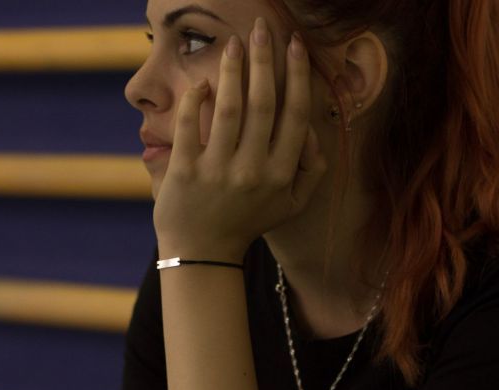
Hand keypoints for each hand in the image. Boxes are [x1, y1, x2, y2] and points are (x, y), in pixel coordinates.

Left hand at [153, 17, 327, 261]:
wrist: (203, 251)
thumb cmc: (248, 222)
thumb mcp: (290, 206)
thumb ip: (310, 171)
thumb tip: (312, 132)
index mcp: (281, 175)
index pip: (295, 115)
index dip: (297, 76)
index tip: (295, 46)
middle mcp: (253, 171)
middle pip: (264, 104)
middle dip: (265, 60)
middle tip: (262, 29)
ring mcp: (218, 171)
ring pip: (229, 107)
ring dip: (232, 69)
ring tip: (233, 44)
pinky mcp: (186, 171)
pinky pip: (190, 124)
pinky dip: (195, 99)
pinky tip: (201, 83)